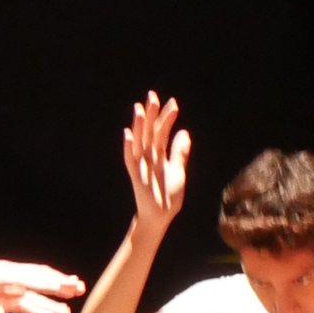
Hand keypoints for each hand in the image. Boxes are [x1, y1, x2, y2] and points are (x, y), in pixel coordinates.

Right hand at [120, 91, 190, 244]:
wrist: (160, 217)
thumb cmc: (167, 196)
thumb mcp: (179, 171)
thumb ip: (179, 152)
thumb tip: (184, 132)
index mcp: (158, 155)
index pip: (161, 131)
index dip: (166, 118)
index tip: (173, 103)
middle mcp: (148, 157)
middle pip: (149, 132)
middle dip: (151, 115)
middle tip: (153, 96)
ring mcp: (141, 166)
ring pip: (138, 142)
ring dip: (139, 126)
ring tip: (140, 110)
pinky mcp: (136, 177)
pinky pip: (130, 160)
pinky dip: (129, 147)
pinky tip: (128, 134)